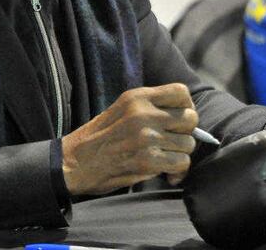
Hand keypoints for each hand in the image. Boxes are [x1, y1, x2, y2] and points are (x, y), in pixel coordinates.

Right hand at [61, 83, 197, 194]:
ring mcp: (146, 136)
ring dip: (180, 155)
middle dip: (185, 134)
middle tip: (172, 143)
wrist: (75, 162)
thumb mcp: (122, 110)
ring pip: (188, 144)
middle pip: (190, 119)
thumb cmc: (100, 138)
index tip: (178, 120)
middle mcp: (143, 113)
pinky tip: (167, 174)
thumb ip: (150, 108)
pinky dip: (177, 171)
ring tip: (165, 158)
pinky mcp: (147, 159)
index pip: (181, 92)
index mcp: (137, 97)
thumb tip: (186, 116)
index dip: (186, 107)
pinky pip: (181, 163)